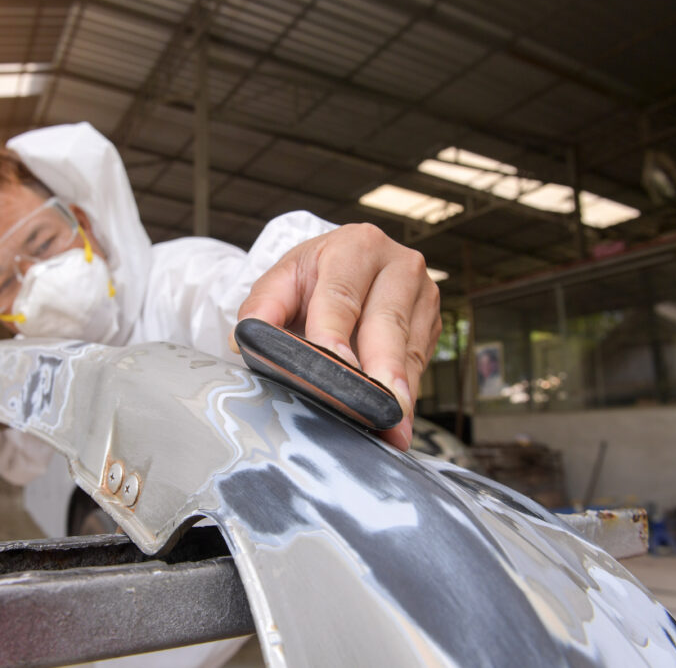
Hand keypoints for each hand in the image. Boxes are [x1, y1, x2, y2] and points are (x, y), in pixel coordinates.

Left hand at [234, 224, 440, 450]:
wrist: (347, 267)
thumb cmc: (312, 280)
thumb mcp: (281, 282)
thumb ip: (262, 307)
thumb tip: (243, 338)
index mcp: (355, 246)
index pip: (341, 297)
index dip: (336, 335)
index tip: (334, 370)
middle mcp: (398, 265)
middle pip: (387, 324)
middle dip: (381, 371)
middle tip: (378, 409)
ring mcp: (422, 294)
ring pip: (408, 348)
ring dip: (398, 392)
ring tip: (391, 429)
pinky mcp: (432, 322)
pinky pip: (420, 363)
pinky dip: (406, 395)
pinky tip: (397, 421)